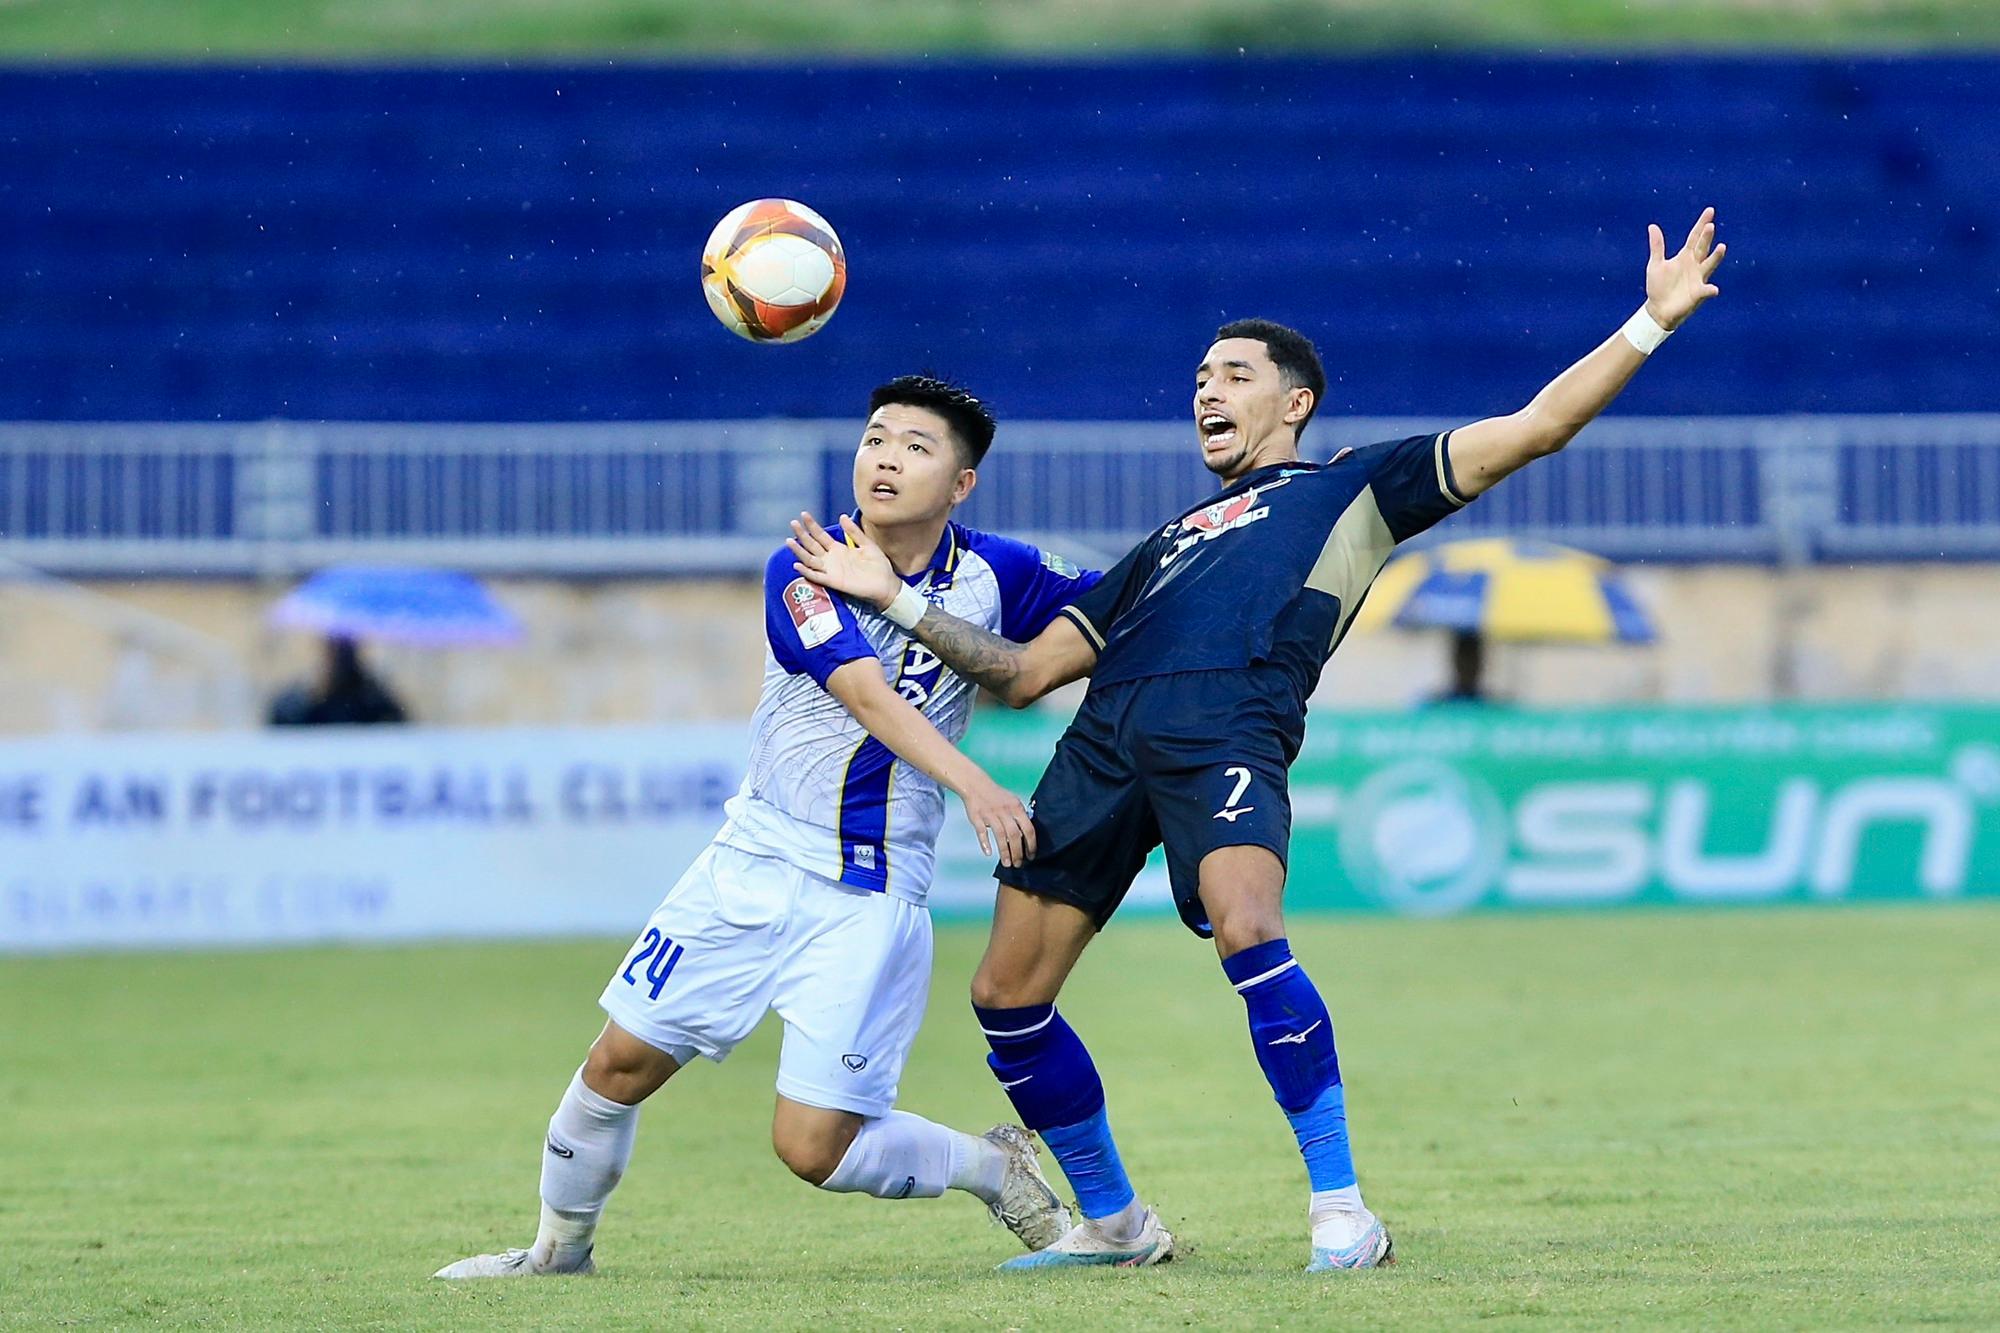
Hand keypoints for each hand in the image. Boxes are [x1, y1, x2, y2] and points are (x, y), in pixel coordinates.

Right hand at [788, 512, 900, 610]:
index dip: (812, 526)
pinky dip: (807, 571)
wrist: (886, 584)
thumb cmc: (878, 566)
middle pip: (812, 545)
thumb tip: (842, 516)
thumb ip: (854, 532)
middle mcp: (831, 559)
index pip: (821, 536)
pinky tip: (797, 564)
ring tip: (789, 541)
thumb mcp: (867, 544)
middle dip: (802, 535)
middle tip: (793, 523)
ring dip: (799, 551)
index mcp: (839, 549)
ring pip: (810, 560)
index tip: (803, 514)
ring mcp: (831, 570)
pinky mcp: (834, 582)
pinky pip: (817, 577)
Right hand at [958, 774, 1037, 867]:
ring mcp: (990, 814)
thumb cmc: (997, 796)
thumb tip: (1029, 835)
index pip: (1028, 828)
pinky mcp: (977, 818)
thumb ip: (1021, 816)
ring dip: (1005, 852)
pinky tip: (988, 853)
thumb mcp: (1013, 801)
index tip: (1031, 856)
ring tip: (1007, 864)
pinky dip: (985, 843)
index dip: (1031, 844)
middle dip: (1018, 852)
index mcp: (1016, 807)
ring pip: (1000, 836)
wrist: (976, 785)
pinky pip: (981, 832)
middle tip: (1019, 864)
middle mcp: (1004, 811)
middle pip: (1015, 835)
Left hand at [1644, 206, 1726, 330]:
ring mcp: (1699, 278)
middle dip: (1706, 238)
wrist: (1658, 310)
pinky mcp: (1698, 293)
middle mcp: (1695, 265)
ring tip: (1722, 247)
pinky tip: (1713, 289)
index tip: (1710, 211)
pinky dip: (1710, 290)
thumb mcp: (1655, 264)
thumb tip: (1652, 226)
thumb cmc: (1658, 286)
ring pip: (1710, 264)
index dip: (1702, 224)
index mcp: (1685, 256)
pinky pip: (1706, 290)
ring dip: (1716, 257)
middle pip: (1703, 247)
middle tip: (1710, 226)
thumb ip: (1657, 246)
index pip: (1695, 236)